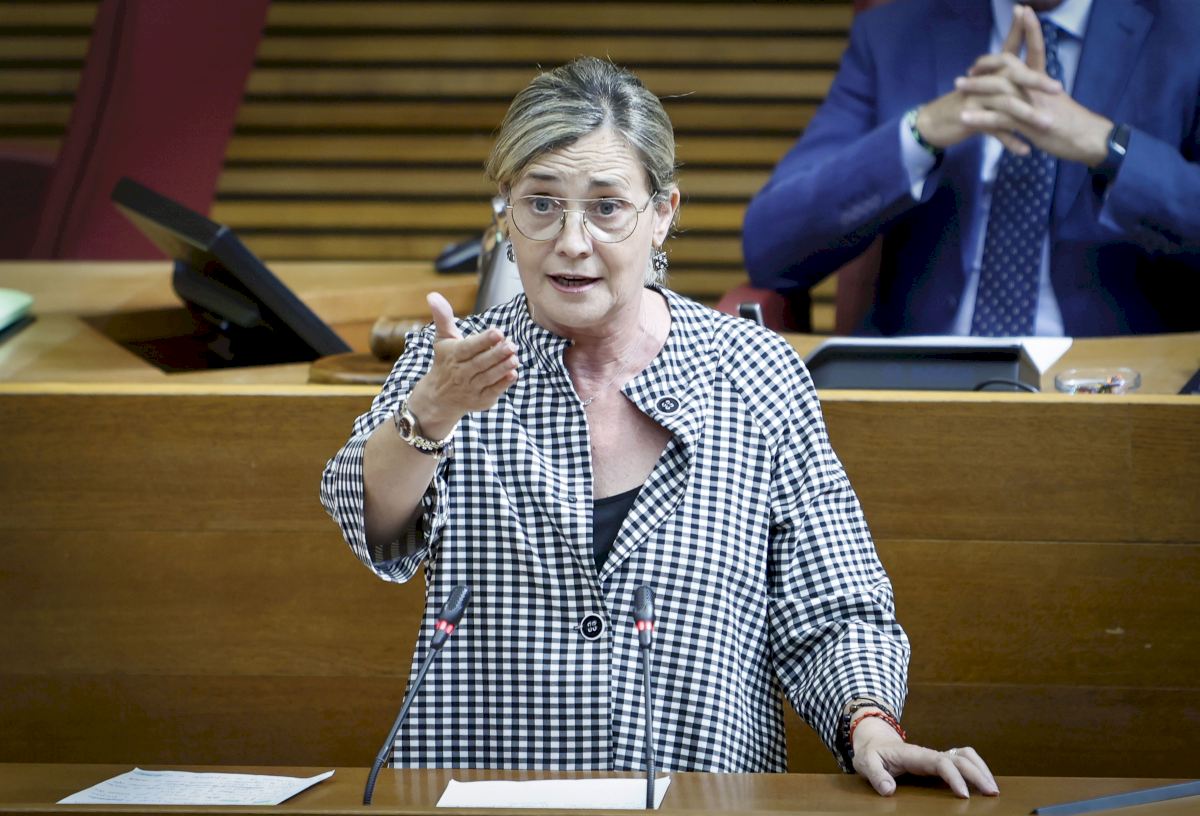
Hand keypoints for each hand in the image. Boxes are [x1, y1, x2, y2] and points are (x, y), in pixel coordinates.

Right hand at [407, 292, 517, 436]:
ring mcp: (470, 388)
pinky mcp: (480, 400)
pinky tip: (513, 374)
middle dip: (497, 354)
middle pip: (480, 363)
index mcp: (453, 356)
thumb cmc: (445, 362)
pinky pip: (492, 391)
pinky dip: (503, 384)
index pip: (468, 348)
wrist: (438, 398)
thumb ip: (443, 318)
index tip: (497, 332)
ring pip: (488, 377)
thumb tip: (432, 295)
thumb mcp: (443, 339)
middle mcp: (460, 373)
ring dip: (502, 367)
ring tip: (515, 357)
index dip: (483, 341)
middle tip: (512, 344)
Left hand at [851, 716, 998, 797]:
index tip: (964, 794)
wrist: (874, 742)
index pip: (940, 762)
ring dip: (981, 769)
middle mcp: (929, 753)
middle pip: (960, 758)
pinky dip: (977, 768)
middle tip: (992, 793)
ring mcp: (936, 756)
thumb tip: (889, 790)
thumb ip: (876, 776)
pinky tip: (984, 782)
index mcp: (914, 754)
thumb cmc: (871, 754)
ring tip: (993, 788)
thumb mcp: (866, 763)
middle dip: (977, 773)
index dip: (954, 776)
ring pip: (965, 755)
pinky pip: (962, 760)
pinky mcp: (939, 761)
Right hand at [915, 5, 1062, 152]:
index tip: (1025, 10)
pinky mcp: (969, 119)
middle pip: (1012, 75)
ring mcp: (976, 99)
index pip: (1007, 48)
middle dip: (1036, 81)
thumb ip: (1002, 81)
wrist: (932, 124)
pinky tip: (1024, 150)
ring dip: (1028, 116)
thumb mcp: (981, 89)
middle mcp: (983, 81)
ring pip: (1006, 104)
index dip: (1017, 30)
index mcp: (989, 73)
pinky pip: (993, 130)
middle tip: (1058, 89)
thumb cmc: (962, 105)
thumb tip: (1024, 72)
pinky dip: (1010, 141)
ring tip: (1047, 126)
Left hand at [956, 5, 1109, 163]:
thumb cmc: (1071, 124)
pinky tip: (963, 116)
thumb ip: (1040, 94)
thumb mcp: (1053, 104)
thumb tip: (1032, 88)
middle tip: (968, 68)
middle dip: (988, 62)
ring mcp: (1032, 104)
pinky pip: (999, 119)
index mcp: (1044, 82)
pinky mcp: (1027, 124)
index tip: (1022, 10)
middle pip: (1010, 66)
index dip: (1030, 29)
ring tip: (957, 86)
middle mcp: (1037, 88)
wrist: (1087, 140)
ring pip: (1000, 90)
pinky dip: (980, 117)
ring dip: (976, 87)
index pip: (1036, 49)